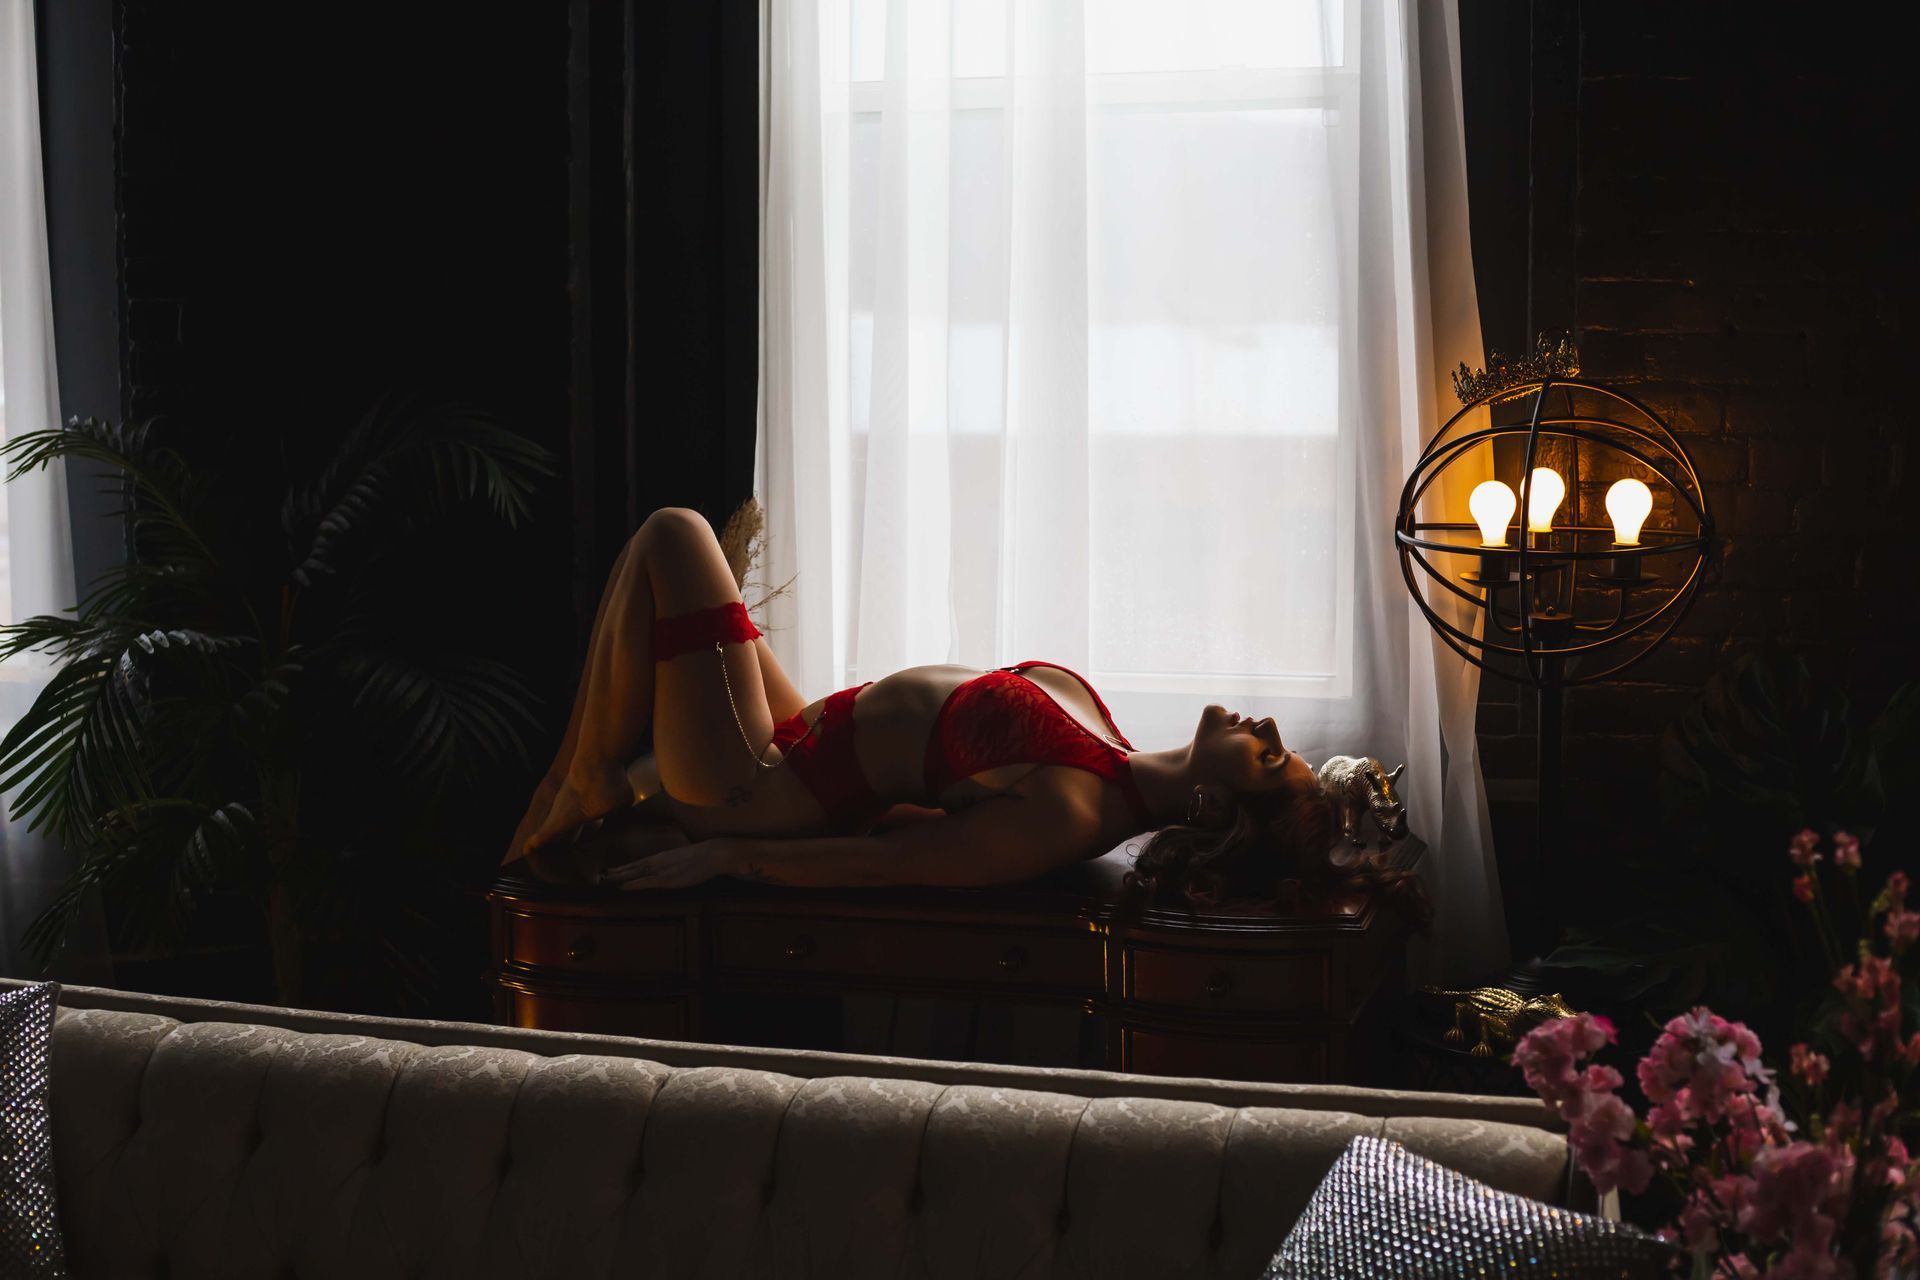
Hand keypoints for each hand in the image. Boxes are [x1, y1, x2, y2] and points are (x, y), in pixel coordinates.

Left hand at [597, 837, 735, 890]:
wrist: (712, 854)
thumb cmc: (704, 857)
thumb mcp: (685, 860)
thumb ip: (675, 865)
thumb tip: (671, 869)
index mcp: (663, 857)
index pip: (640, 863)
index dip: (627, 867)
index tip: (614, 870)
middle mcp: (658, 861)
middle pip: (633, 866)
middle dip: (618, 871)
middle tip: (603, 874)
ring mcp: (660, 869)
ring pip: (635, 872)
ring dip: (620, 876)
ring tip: (606, 878)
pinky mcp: (666, 878)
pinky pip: (644, 882)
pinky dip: (632, 884)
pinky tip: (622, 886)